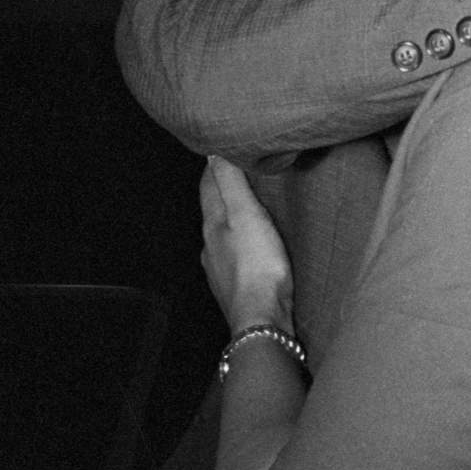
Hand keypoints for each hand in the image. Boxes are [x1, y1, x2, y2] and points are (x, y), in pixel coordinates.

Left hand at [199, 156, 294, 332]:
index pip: (208, 187)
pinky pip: (234, 255)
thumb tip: (213, 153)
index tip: (222, 150)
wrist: (262, 319)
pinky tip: (251, 246)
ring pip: (222, 234)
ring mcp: (219, 268)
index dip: (214, 167)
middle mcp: (209, 246)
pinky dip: (240, 242)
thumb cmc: (257, 265)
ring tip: (247, 207)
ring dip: (231, 218)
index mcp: (212, 225)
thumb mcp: (246, 215)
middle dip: (223, 190)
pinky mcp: (234, 286)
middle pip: (213, 209)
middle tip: (236, 172)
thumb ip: (231, 183)